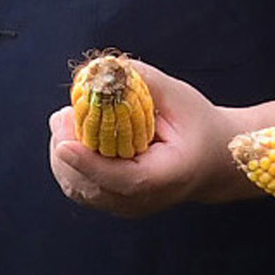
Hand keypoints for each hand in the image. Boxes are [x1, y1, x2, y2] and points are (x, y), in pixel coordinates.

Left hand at [47, 60, 240, 217]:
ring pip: (79, 189)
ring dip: (63, 154)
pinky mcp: (114, 202)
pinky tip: (72, 134)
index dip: (90, 163)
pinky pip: (80, 187)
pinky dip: (68, 161)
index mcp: (168, 177)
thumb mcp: (179, 97)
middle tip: (62, 114)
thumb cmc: (197, 125)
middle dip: (67, 151)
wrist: (212, 159)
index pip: (123, 180)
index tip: (64, 143)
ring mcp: (127, 206)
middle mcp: (144, 200)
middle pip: (92, 187)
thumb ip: (144, 81)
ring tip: (66, 120)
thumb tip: (103, 68)